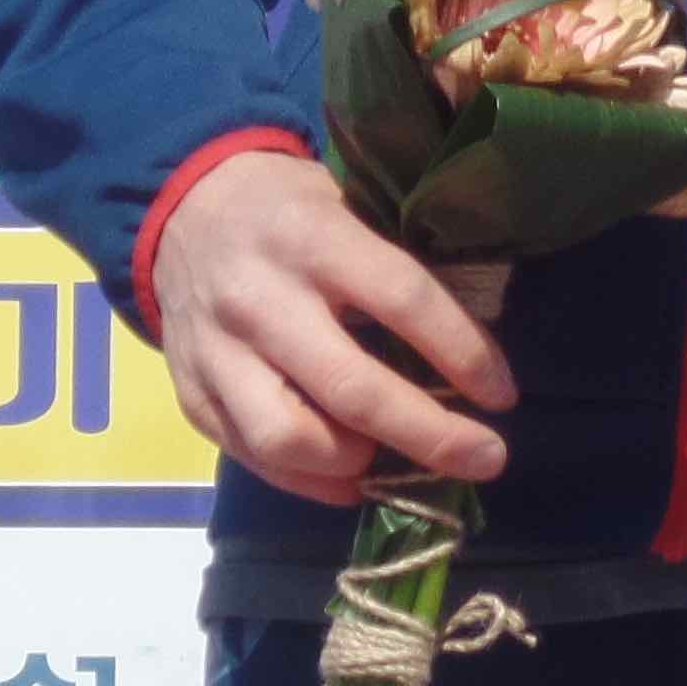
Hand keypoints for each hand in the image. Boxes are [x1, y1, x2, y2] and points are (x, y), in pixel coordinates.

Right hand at [150, 145, 517, 505]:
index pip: (402, 300)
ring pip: (291, 438)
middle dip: (430, 435)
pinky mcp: (190, 395)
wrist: (183, 209)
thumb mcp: (349, 204)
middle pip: (351, 389)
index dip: (462, 352)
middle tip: (487, 458)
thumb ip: (396, 266)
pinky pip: (253, 457)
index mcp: (314, 238)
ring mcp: (218, 354)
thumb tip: (472, 344)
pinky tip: (354, 478)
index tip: (503, 394)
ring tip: (398, 462)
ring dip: (358, 464)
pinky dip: (311, 481)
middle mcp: (261, 300)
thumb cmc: (291, 208)